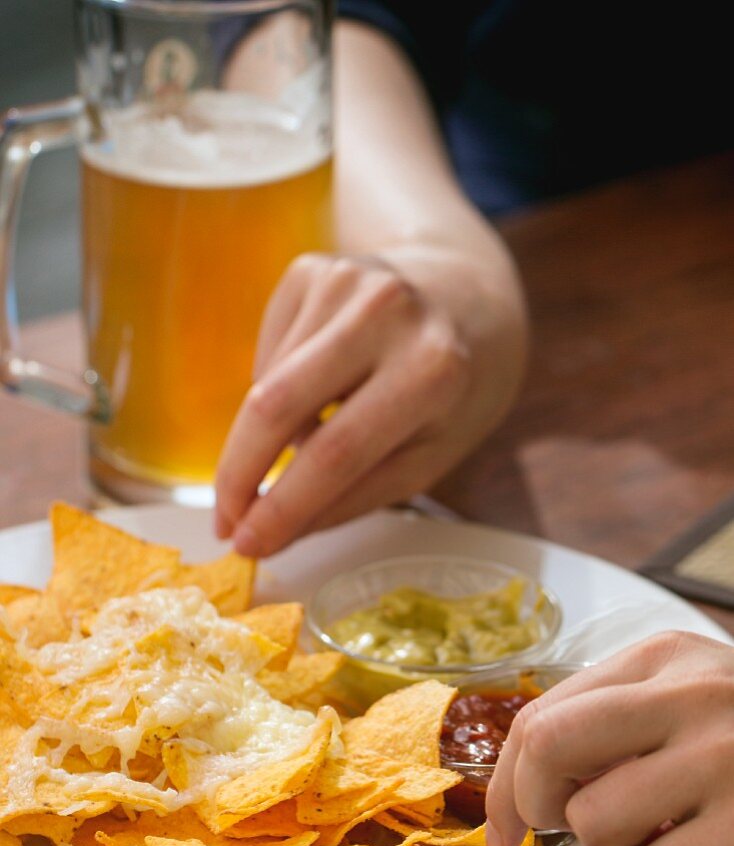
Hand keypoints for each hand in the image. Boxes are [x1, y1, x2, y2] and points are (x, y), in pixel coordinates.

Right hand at [215, 249, 523, 556]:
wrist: (467, 299)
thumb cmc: (452, 394)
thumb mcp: (425, 458)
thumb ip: (351, 496)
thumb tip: (269, 532)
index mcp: (431, 370)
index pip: (336, 452)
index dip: (283, 506)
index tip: (246, 544)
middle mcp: (385, 312)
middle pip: (277, 407)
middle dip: (238, 474)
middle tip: (225, 520)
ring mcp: (344, 279)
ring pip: (266, 384)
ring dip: (268, 434)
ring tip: (310, 441)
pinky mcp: (312, 269)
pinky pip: (270, 354)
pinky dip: (279, 391)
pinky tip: (320, 388)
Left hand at [485, 631, 733, 845]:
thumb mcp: (688, 692)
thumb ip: (614, 717)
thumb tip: (519, 792)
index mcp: (664, 658)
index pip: (542, 714)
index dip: (505, 782)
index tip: (505, 826)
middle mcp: (692, 695)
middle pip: (549, 748)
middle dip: (535, 803)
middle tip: (567, 826)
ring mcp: (728, 758)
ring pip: (599, 823)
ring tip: (660, 838)